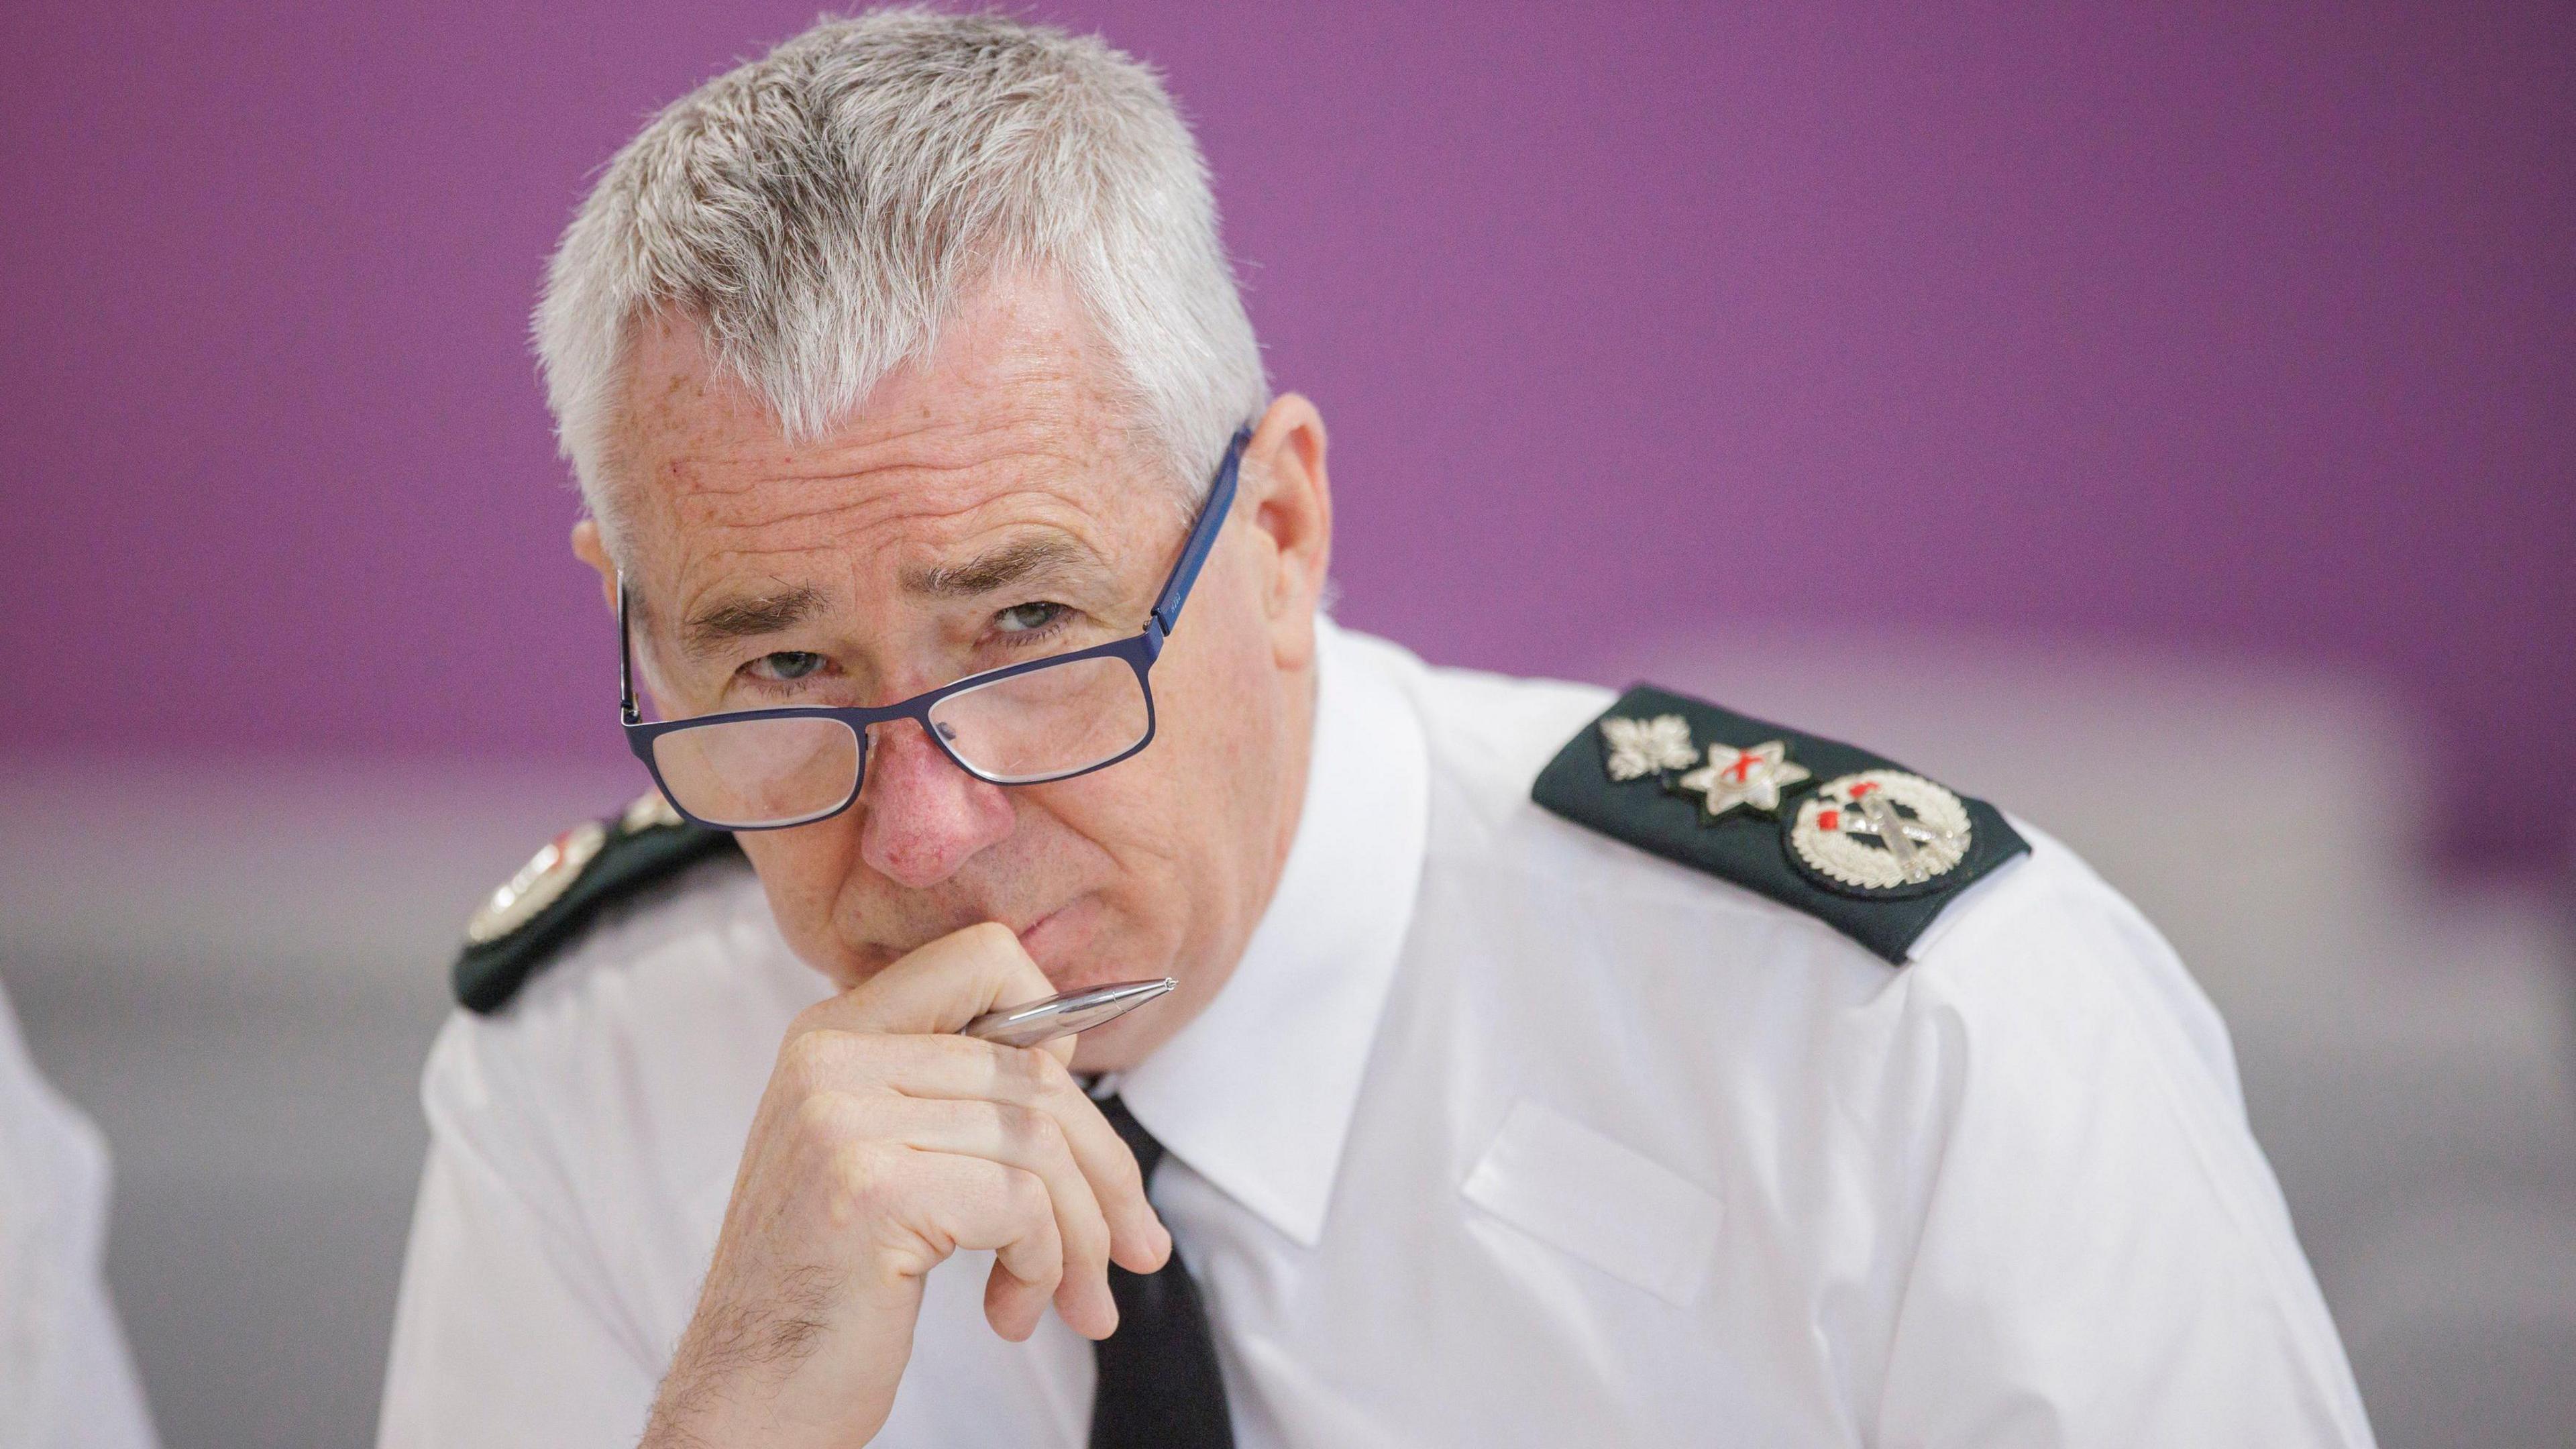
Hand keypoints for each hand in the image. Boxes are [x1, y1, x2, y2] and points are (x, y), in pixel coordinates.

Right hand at [641, 922, 1172, 1447]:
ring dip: (1080, 1237)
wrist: (748, 1400)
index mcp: (833, 1034)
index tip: (1070, 1120)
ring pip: (1040, 1142)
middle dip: (1104, 1169)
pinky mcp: (871, 1187)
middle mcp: (830, 1057)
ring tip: (1069, 1300)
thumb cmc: (827, 1292)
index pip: (986, 957)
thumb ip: (952, 1093)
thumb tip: (1072, 1044)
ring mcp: (843, 1118)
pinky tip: (1012, 1310)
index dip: (1053, 1027)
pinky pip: (1021, 1203)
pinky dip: (1043, 1264)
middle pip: (1035, 1070)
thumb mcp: (882, 1162)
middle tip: (1135, 1249)